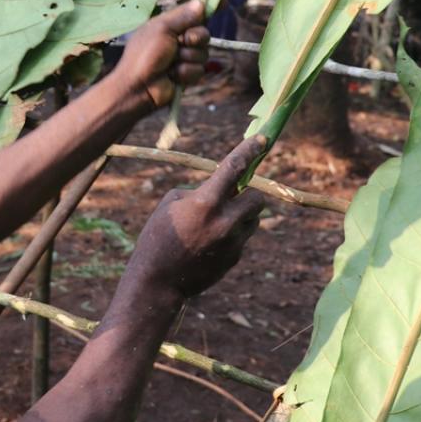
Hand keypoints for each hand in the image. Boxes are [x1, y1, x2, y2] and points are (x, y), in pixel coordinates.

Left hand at [115, 0, 209, 108]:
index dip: (208, 8)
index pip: (193, 13)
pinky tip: (173, 76)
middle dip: (196, 38)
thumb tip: (201, 3)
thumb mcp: (161, 29)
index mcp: (170, 24)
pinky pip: (199, 70)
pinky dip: (186, 73)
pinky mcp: (187, 74)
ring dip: (188, 58)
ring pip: (203, 53)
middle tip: (183, 41)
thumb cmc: (144, 55)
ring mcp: (184, 58)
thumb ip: (183, 16)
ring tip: (171, 64)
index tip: (224, 3)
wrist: (138, 88)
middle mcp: (178, 39)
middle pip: (204, 33)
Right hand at [128, 136, 266, 298]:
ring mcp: (233, 242)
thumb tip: (224, 191)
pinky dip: (232, 235)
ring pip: (252, 219)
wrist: (158, 281)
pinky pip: (241, 238)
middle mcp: (225, 221)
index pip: (234, 168)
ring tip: (215, 223)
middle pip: (257, 198)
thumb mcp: (172, 204)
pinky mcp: (235, 258)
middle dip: (249, 193)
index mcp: (206, 202)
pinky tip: (209, 244)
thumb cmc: (158, 236)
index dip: (249, 151)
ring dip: (241, 215)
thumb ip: (201, 192)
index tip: (262, 140)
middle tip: (234, 195)